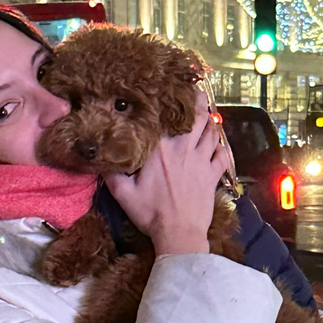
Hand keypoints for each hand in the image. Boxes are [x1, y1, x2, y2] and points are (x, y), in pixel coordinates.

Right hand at [104, 93, 227, 255]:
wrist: (179, 233)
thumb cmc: (151, 213)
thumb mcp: (124, 194)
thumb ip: (112, 174)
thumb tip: (100, 159)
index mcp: (161, 149)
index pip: (170, 116)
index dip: (174, 100)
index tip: (173, 89)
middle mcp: (183, 149)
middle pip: (198, 117)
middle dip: (198, 102)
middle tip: (195, 94)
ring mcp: (201, 161)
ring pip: (212, 132)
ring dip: (210, 123)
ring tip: (206, 116)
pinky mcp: (212, 175)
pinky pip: (221, 154)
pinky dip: (220, 147)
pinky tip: (215, 146)